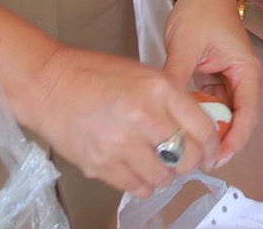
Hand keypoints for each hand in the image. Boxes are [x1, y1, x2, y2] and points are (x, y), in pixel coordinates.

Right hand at [10, 44, 220, 198]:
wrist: (49, 84)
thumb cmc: (94, 75)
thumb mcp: (145, 75)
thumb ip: (171, 101)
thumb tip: (195, 129)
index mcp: (160, 89)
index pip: (203, 129)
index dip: (212, 147)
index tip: (212, 154)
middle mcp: (145, 117)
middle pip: (186, 158)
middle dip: (190, 163)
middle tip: (184, 160)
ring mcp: (122, 144)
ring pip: (163, 178)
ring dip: (165, 175)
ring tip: (157, 164)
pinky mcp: (101, 165)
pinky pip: (136, 188)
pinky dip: (143, 185)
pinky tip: (138, 171)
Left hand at [161, 0, 260, 165]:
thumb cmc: (200, 11)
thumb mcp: (185, 46)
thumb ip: (176, 79)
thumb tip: (163, 110)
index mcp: (245, 70)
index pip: (248, 115)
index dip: (234, 141)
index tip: (216, 159)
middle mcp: (243, 78)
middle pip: (238, 119)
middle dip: (220, 141)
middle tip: (196, 160)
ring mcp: (230, 79)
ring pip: (224, 114)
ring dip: (210, 130)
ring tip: (189, 148)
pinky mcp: (217, 77)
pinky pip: (212, 104)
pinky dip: (201, 115)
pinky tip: (184, 126)